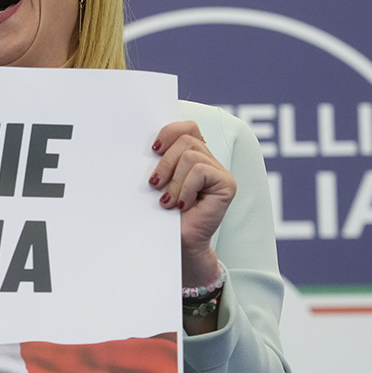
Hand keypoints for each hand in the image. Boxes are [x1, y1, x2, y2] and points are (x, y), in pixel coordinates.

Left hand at [149, 121, 235, 286]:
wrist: (175, 245)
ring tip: (167, 200)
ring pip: (191, 155)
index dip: (169, 132)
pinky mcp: (227, 185)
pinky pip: (201, 171)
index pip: (187, 127)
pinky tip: (181, 205)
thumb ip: (158, 159)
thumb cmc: (162, 215)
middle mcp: (209, 160)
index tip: (152, 150)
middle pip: (186, 139)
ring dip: (173, 180)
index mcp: (193, 155)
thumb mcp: (157, 181)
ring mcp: (220, 172)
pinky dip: (185, 188)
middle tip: (154, 184)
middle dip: (165, 162)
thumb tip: (145, 142)